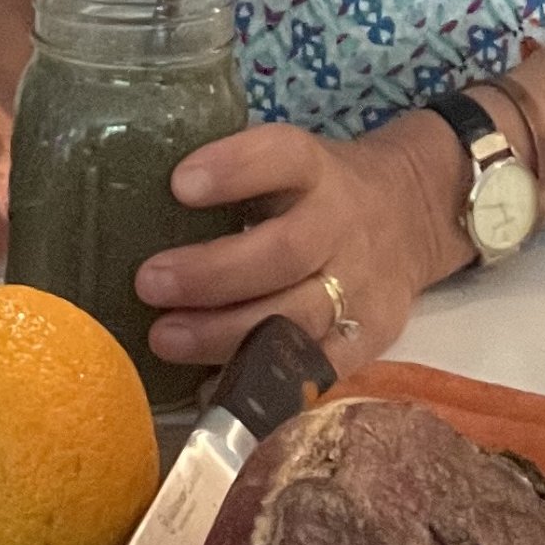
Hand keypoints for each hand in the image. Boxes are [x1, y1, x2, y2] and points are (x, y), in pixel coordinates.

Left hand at [131, 113, 469, 378]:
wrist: (410, 215)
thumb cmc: (317, 190)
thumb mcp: (289, 163)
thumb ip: (235, 178)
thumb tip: (134, 199)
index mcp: (318, 169)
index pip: (282, 156)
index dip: (233, 168)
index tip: (178, 183)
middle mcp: (343, 224)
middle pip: (283, 251)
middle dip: (211, 273)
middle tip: (149, 282)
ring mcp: (361, 286)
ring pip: (295, 317)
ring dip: (224, 335)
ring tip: (164, 337)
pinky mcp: (370, 338)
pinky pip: (317, 370)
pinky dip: (264, 383)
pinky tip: (213, 387)